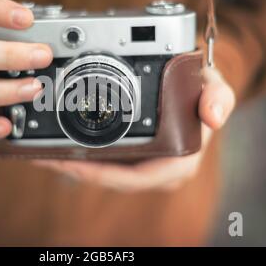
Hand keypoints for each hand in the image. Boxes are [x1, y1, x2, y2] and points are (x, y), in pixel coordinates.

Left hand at [34, 67, 235, 191]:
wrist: (196, 88)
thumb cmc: (203, 91)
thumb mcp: (215, 87)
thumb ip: (218, 97)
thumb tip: (214, 117)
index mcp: (180, 161)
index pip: (138, 177)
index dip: (105, 175)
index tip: (74, 165)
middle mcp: (161, 169)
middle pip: (114, 178)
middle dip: (81, 172)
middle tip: (49, 159)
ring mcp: (145, 164)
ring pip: (106, 173)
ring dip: (76, 166)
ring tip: (46, 154)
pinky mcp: (133, 156)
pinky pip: (105, 162)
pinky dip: (82, 157)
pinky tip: (60, 148)